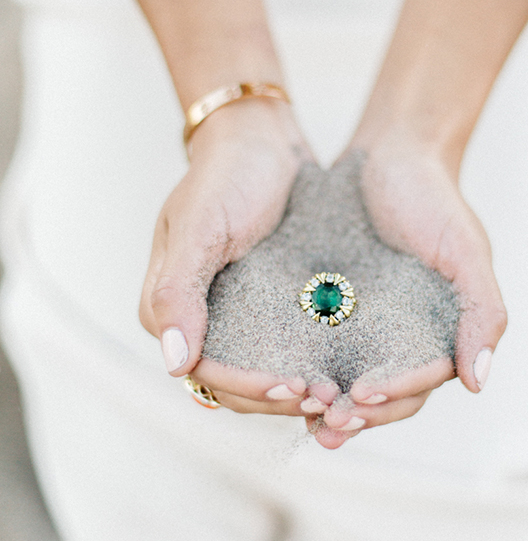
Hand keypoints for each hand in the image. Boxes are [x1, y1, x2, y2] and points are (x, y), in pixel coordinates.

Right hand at [140, 99, 315, 412]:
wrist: (263, 141)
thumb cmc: (225, 176)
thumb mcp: (198, 226)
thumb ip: (178, 291)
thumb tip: (174, 363)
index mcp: (171, 309)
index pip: (207, 372)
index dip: (248, 388)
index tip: (292, 386)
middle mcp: (202, 320)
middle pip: (236, 386)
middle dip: (279, 398)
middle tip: (328, 398)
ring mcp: (239, 315)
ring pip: (264, 374)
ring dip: (298, 390)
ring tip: (339, 394)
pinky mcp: (271, 308)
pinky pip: (288, 349)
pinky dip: (312, 365)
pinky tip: (344, 371)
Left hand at [311, 126, 506, 447]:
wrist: (391, 155)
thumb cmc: (435, 201)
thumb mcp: (466, 251)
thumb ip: (483, 311)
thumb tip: (477, 381)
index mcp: (435, 335)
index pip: (417, 383)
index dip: (393, 396)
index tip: (363, 395)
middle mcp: (397, 340)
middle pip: (379, 397)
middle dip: (356, 416)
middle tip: (327, 425)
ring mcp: (360, 327)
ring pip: (343, 382)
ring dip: (325, 405)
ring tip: (302, 415)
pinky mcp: (326, 309)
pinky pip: (312, 348)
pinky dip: (301, 368)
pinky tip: (278, 379)